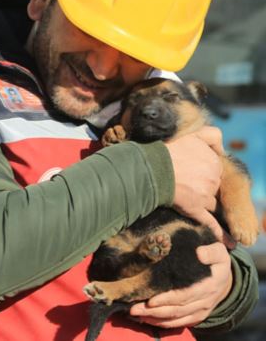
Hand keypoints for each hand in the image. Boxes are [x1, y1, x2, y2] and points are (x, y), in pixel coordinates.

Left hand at [130, 243, 231, 327]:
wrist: (225, 277)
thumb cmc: (215, 259)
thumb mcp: (219, 250)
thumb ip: (211, 251)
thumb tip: (200, 253)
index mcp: (210, 283)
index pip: (187, 295)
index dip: (169, 299)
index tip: (151, 301)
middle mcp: (206, 300)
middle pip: (178, 309)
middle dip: (154, 311)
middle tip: (133, 309)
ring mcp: (201, 310)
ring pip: (176, 318)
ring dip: (155, 318)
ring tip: (135, 314)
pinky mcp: (197, 316)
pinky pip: (179, 323)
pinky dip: (163, 323)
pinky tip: (147, 320)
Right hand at [166, 127, 228, 244]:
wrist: (150, 169)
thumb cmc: (167, 152)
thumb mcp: (192, 136)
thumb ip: (212, 136)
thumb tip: (224, 148)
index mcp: (215, 162)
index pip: (215, 172)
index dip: (204, 174)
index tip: (192, 175)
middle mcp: (214, 178)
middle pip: (214, 188)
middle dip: (205, 189)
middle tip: (189, 187)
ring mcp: (206, 195)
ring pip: (212, 204)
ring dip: (208, 207)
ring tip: (198, 208)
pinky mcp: (196, 209)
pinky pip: (211, 223)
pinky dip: (220, 233)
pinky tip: (227, 242)